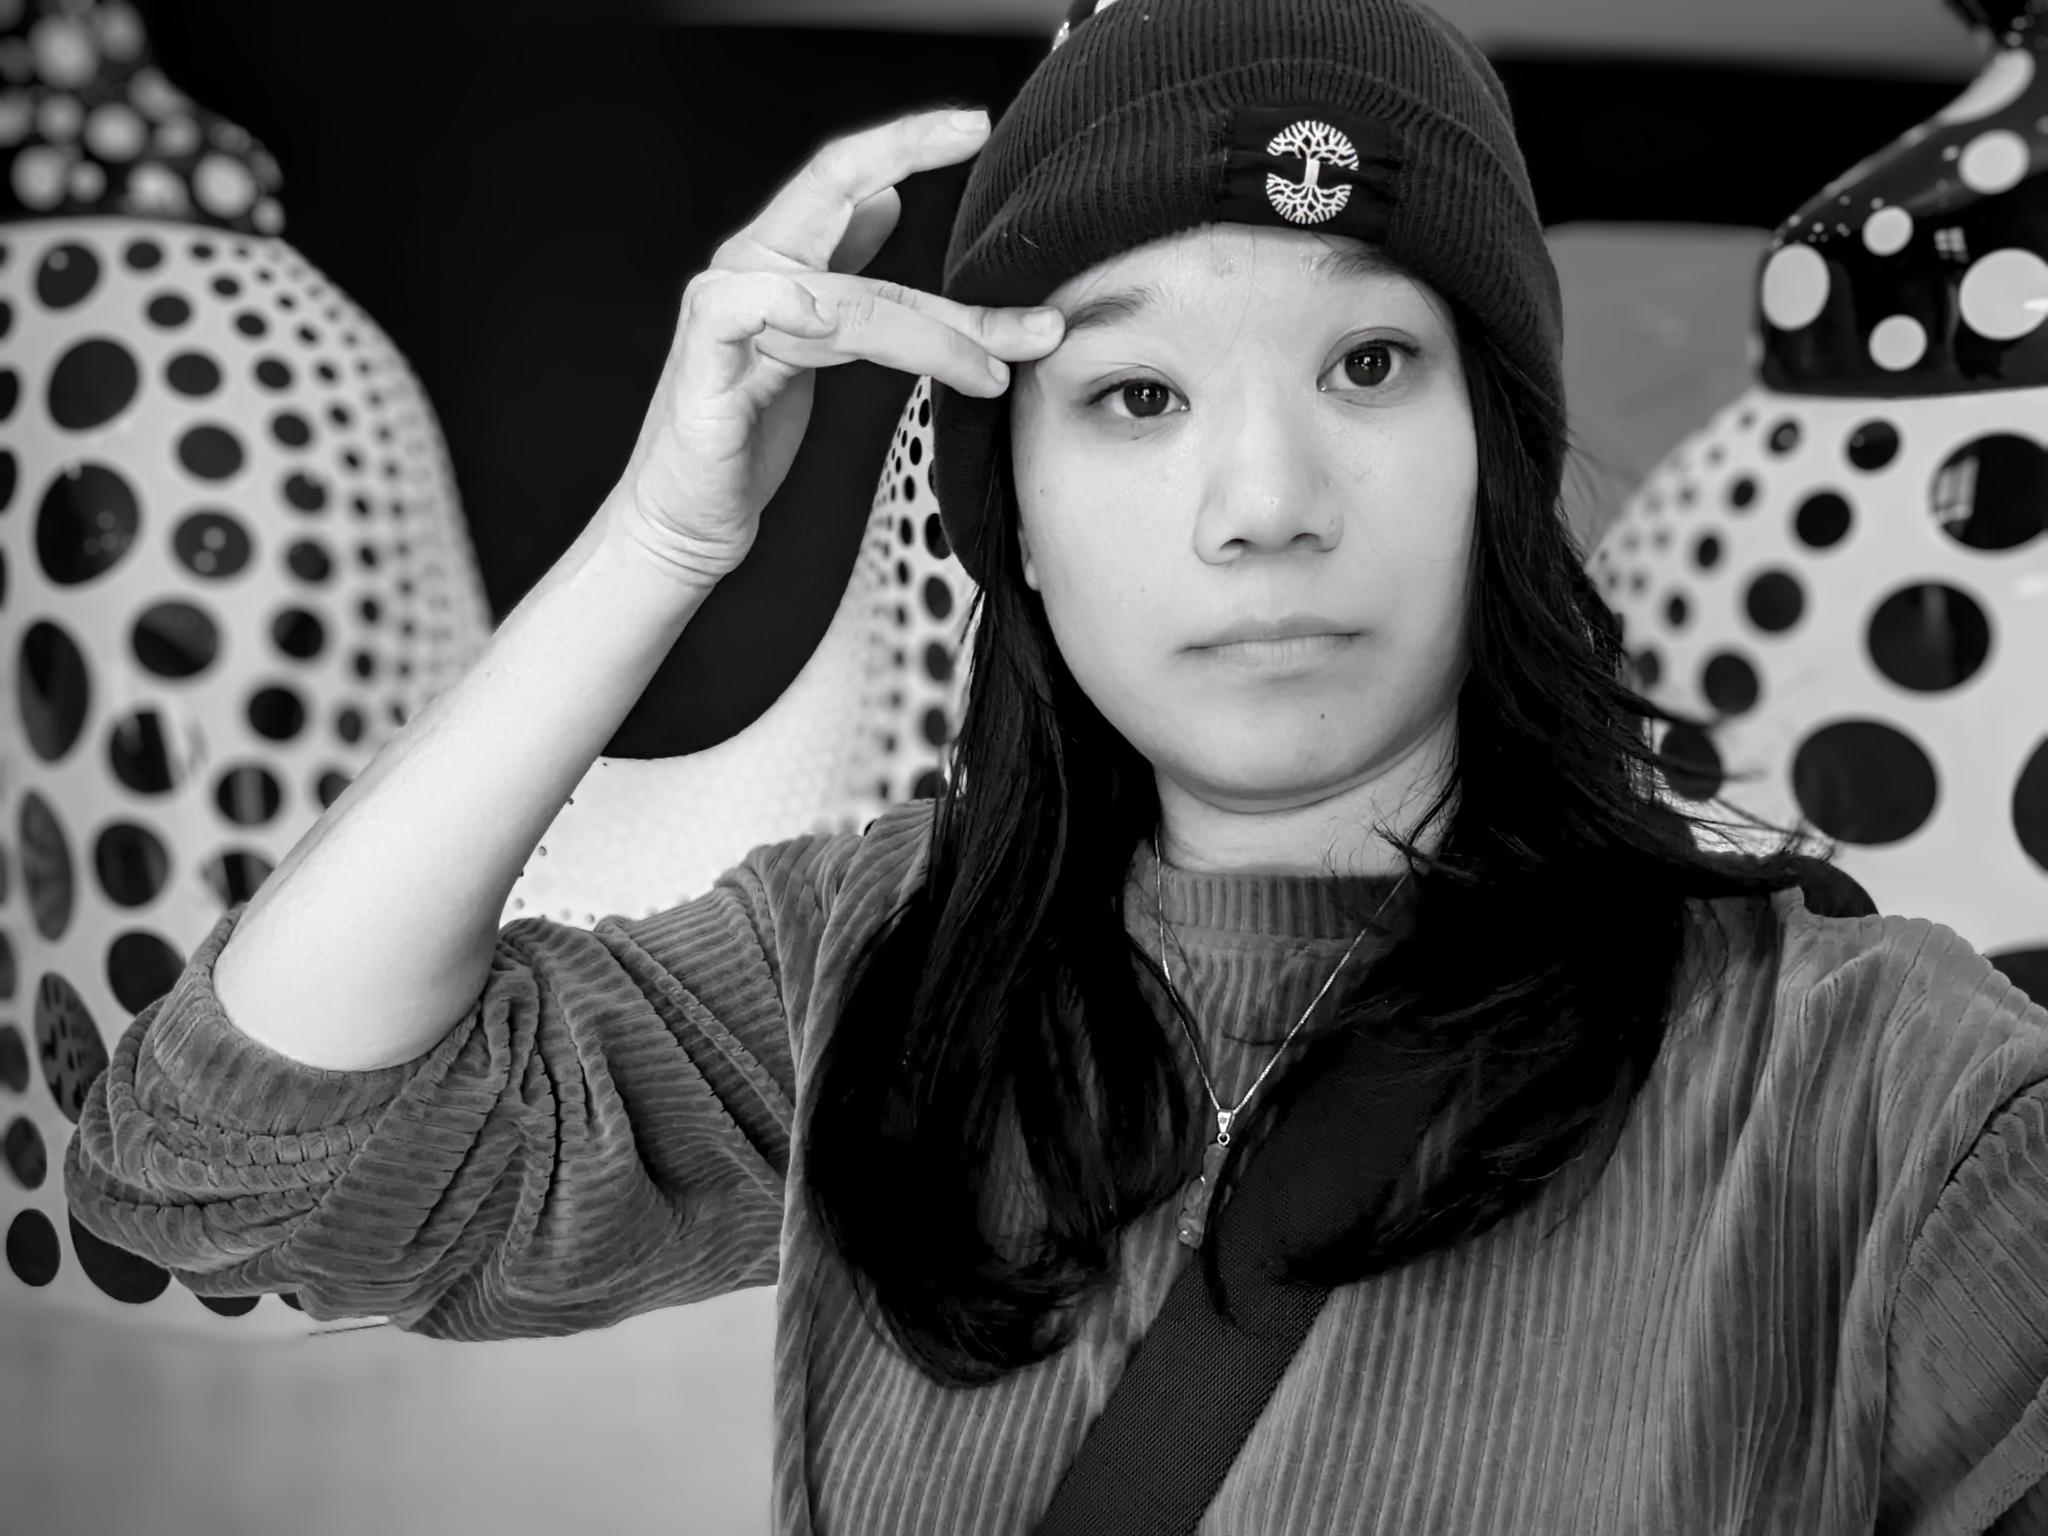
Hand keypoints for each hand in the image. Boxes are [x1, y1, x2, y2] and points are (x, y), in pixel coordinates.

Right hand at [604, 106, 1065, 586]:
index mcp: (777, 258)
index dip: (906, 142)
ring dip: (935, 331)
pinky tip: (832, 321)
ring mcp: (721, 308)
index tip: (976, 124)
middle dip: (911, 159)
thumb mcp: (815, 346)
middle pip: (835, 194)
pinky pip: (749, 311)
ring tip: (998, 365)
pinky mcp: (702, 359)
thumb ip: (846, 275)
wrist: (687, 521)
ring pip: (846, 293)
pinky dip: (797, 309)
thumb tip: (888, 200)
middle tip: (983, 147)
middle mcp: (748, 266)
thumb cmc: (749, 438)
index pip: (843, 177)